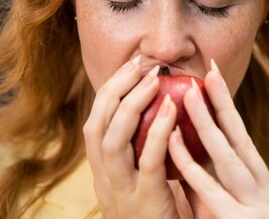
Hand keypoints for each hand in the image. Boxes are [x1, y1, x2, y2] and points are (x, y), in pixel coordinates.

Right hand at [83, 56, 180, 218]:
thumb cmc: (158, 213)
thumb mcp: (143, 179)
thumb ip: (144, 149)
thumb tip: (161, 108)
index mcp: (103, 170)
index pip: (97, 121)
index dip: (111, 90)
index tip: (131, 65)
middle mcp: (104, 177)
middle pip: (98, 124)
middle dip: (116, 88)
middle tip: (141, 63)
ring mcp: (121, 190)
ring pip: (113, 139)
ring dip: (133, 104)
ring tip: (154, 79)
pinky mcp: (144, 200)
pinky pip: (148, 161)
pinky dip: (158, 132)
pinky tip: (172, 109)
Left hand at [167, 60, 268, 218]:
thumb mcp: (221, 211)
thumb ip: (206, 184)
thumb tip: (182, 148)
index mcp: (263, 190)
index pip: (243, 142)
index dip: (228, 109)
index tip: (214, 77)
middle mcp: (266, 196)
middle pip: (240, 140)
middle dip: (223, 104)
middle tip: (209, 70)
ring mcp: (257, 209)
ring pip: (227, 158)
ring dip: (206, 123)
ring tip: (190, 93)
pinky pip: (209, 190)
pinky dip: (190, 164)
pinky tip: (173, 139)